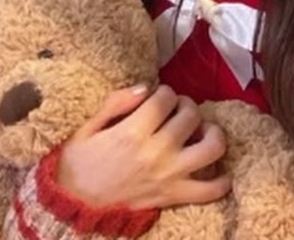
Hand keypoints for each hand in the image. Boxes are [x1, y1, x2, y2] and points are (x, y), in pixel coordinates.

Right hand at [56, 84, 230, 209]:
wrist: (72, 205)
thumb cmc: (79, 163)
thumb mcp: (87, 127)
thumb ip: (116, 102)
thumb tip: (146, 87)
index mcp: (132, 133)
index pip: (165, 98)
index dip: (165, 91)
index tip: (158, 97)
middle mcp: (155, 153)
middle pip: (190, 116)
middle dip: (186, 105)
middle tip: (177, 110)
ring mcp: (168, 176)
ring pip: (210, 148)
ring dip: (212, 133)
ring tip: (202, 130)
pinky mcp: (173, 196)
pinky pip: (209, 191)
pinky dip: (221, 180)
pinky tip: (217, 168)